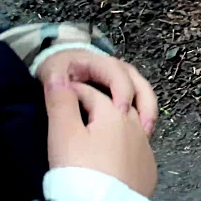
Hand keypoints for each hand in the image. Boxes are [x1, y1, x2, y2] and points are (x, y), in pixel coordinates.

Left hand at [36, 50, 157, 135]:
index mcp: (99, 64)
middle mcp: (117, 72)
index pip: (118, 73)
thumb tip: (59, 85)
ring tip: (147, 134)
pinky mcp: (124, 97)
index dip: (122, 90)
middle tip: (143, 127)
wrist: (58, 69)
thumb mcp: (52, 75)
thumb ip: (55, 83)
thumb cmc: (57, 72)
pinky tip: (141, 136)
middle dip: (144, 104)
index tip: (120, 110)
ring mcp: (123, 84)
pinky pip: (139, 106)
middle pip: (138, 83)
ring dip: (147, 113)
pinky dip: (142, 119)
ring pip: (143, 95)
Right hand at [44, 79, 157, 197]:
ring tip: (102, 125)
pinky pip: (138, 149)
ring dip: (117, 122)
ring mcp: (145, 149)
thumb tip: (59, 78)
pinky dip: (127, 143)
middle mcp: (136, 127)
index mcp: (114, 114)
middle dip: (99, 101)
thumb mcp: (64, 134)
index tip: (59, 95)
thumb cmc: (80, 171)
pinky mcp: (148, 170)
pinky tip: (118, 151)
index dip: (72, 91)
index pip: (91, 94)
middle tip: (80, 103)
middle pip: (116, 105)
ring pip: (133, 125)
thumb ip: (61, 103)